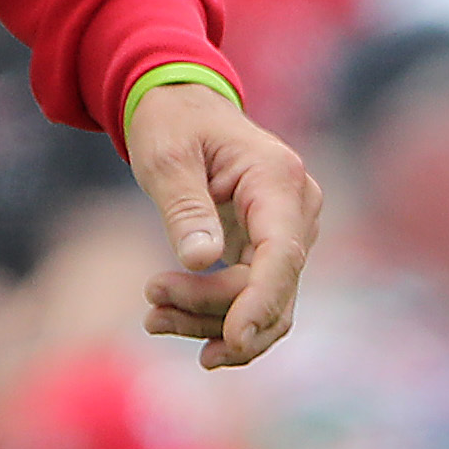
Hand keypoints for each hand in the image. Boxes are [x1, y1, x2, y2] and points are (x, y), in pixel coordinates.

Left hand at [121, 75, 323, 369]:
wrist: (182, 108)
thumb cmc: (172, 124)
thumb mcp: (165, 158)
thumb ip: (185, 208)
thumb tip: (201, 261)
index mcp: (278, 178)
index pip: (282, 254)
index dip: (260, 302)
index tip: (233, 340)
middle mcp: (297, 207)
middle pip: (270, 287)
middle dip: (212, 310)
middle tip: (151, 305)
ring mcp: (290, 230)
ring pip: (265, 303)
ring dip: (210, 321)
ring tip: (153, 317)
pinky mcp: (272, 248)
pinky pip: (254, 296)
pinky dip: (217, 315)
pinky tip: (175, 321)